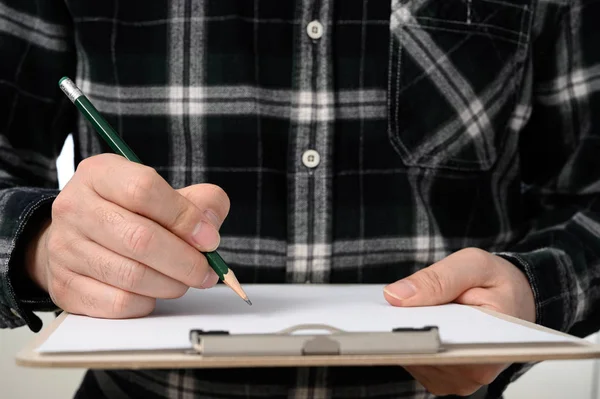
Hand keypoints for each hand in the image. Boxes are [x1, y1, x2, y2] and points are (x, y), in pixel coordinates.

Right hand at [25, 154, 229, 317]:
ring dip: (171, 284)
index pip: (144, 189)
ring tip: (184, 281)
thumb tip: (209, 226)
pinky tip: (153, 291)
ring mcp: (64, 249)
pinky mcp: (65, 287)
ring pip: (132, 276)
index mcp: (100, 174)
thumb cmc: (129, 213)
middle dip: (186, 261)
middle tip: (205, 271)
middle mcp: (74, 207)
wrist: (78, 237)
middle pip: (140, 238)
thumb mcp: (163, 192)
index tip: (209, 238)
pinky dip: (146, 302)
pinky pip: (118, 303)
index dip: (184, 217)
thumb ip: (199, 201)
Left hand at [383, 248, 535, 395]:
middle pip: (423, 353)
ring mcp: (456, 378)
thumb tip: (396, 296)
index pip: (441, 343)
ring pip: (414, 357)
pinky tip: (406, 320)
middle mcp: (473, 371)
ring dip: (404, 333)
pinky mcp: (441, 376)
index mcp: (490, 344)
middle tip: (388, 306)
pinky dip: (407, 339)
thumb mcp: (473, 265)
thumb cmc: (498, 283)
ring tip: (400, 311)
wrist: (515, 299)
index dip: (413, 329)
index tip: (390, 316)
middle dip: (404, 328)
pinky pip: (413, 359)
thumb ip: (437, 278)